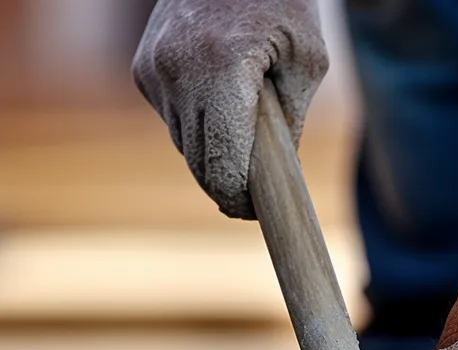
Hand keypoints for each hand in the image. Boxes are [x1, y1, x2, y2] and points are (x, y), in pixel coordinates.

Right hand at [132, 0, 327, 218]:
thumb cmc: (283, 7)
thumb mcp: (307, 64)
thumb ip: (292, 125)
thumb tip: (277, 184)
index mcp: (222, 67)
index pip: (222, 164)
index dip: (240, 201)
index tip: (257, 213)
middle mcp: (178, 69)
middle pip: (200, 165)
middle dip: (229, 188)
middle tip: (256, 200)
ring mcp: (154, 68)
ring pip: (185, 148)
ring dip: (214, 159)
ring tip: (245, 144)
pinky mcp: (143, 70)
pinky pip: (174, 124)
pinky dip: (198, 130)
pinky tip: (221, 111)